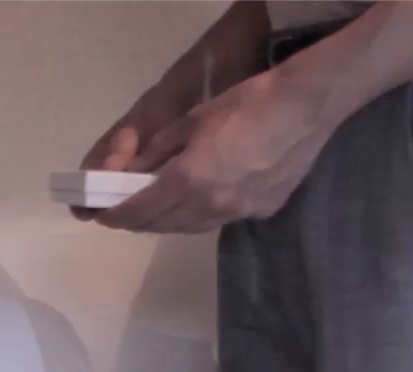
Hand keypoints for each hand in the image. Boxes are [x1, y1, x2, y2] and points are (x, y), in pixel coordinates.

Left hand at [95, 68, 336, 233]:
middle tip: (129, 210)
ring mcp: (240, 212)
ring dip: (170, 221)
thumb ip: (160, 151)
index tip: (103, 217)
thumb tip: (136, 171)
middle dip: (140, 220)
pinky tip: (202, 200)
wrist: (308, 104)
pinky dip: (202, 214)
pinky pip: (220, 219)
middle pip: (163, 224)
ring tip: (160, 208)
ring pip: (191, 227)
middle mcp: (211, 205)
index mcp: (189, 180)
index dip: (117, 217)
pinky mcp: (263, 211)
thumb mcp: (192, 121)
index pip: (140, 211)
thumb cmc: (247, 103)